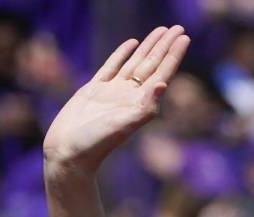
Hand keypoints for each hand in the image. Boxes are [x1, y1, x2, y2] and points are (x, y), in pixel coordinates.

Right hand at [42, 26, 190, 174]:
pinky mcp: (95, 89)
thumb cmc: (97, 142)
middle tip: (178, 27)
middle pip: (152, 64)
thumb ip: (145, 106)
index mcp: (141, 103)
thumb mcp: (124, 124)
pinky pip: (112, 66)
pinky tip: (131, 43)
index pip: (162, 73)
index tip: (184, 37)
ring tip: (161, 31)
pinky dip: (122, 54)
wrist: (69, 152)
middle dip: (165, 46)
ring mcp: (113, 91)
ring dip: (149, 47)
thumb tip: (163, 84)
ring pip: (135, 62)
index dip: (173, 55)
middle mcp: (130, 96)